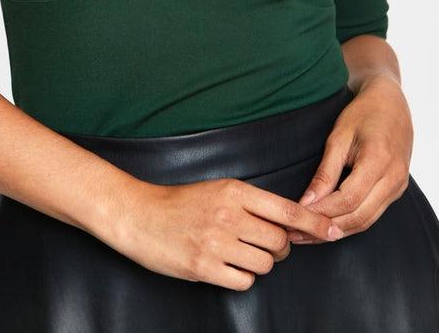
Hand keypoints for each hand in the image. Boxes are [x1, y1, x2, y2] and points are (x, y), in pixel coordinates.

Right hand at [108, 176, 343, 290]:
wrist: (139, 215)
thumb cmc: (180, 203)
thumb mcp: (217, 190)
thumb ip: (249, 203)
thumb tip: (286, 222)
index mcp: (233, 191)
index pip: (285, 208)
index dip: (313, 222)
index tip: (332, 230)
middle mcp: (228, 215)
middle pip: (279, 241)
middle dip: (280, 247)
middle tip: (266, 245)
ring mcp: (216, 242)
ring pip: (265, 264)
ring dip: (260, 263)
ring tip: (241, 254)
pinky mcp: (204, 267)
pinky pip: (244, 281)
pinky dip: (241, 277)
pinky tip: (227, 266)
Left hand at [287, 75, 412, 243]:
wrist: (391, 102)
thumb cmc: (362, 113)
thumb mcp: (339, 136)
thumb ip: (325, 171)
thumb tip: (307, 201)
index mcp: (378, 161)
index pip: (348, 199)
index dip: (321, 212)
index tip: (295, 217)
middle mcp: (394, 179)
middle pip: (358, 217)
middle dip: (325, 229)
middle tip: (295, 234)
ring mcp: (398, 187)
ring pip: (366, 221)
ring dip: (336, 231)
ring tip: (306, 235)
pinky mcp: (397, 190)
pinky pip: (372, 215)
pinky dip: (349, 223)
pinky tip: (327, 225)